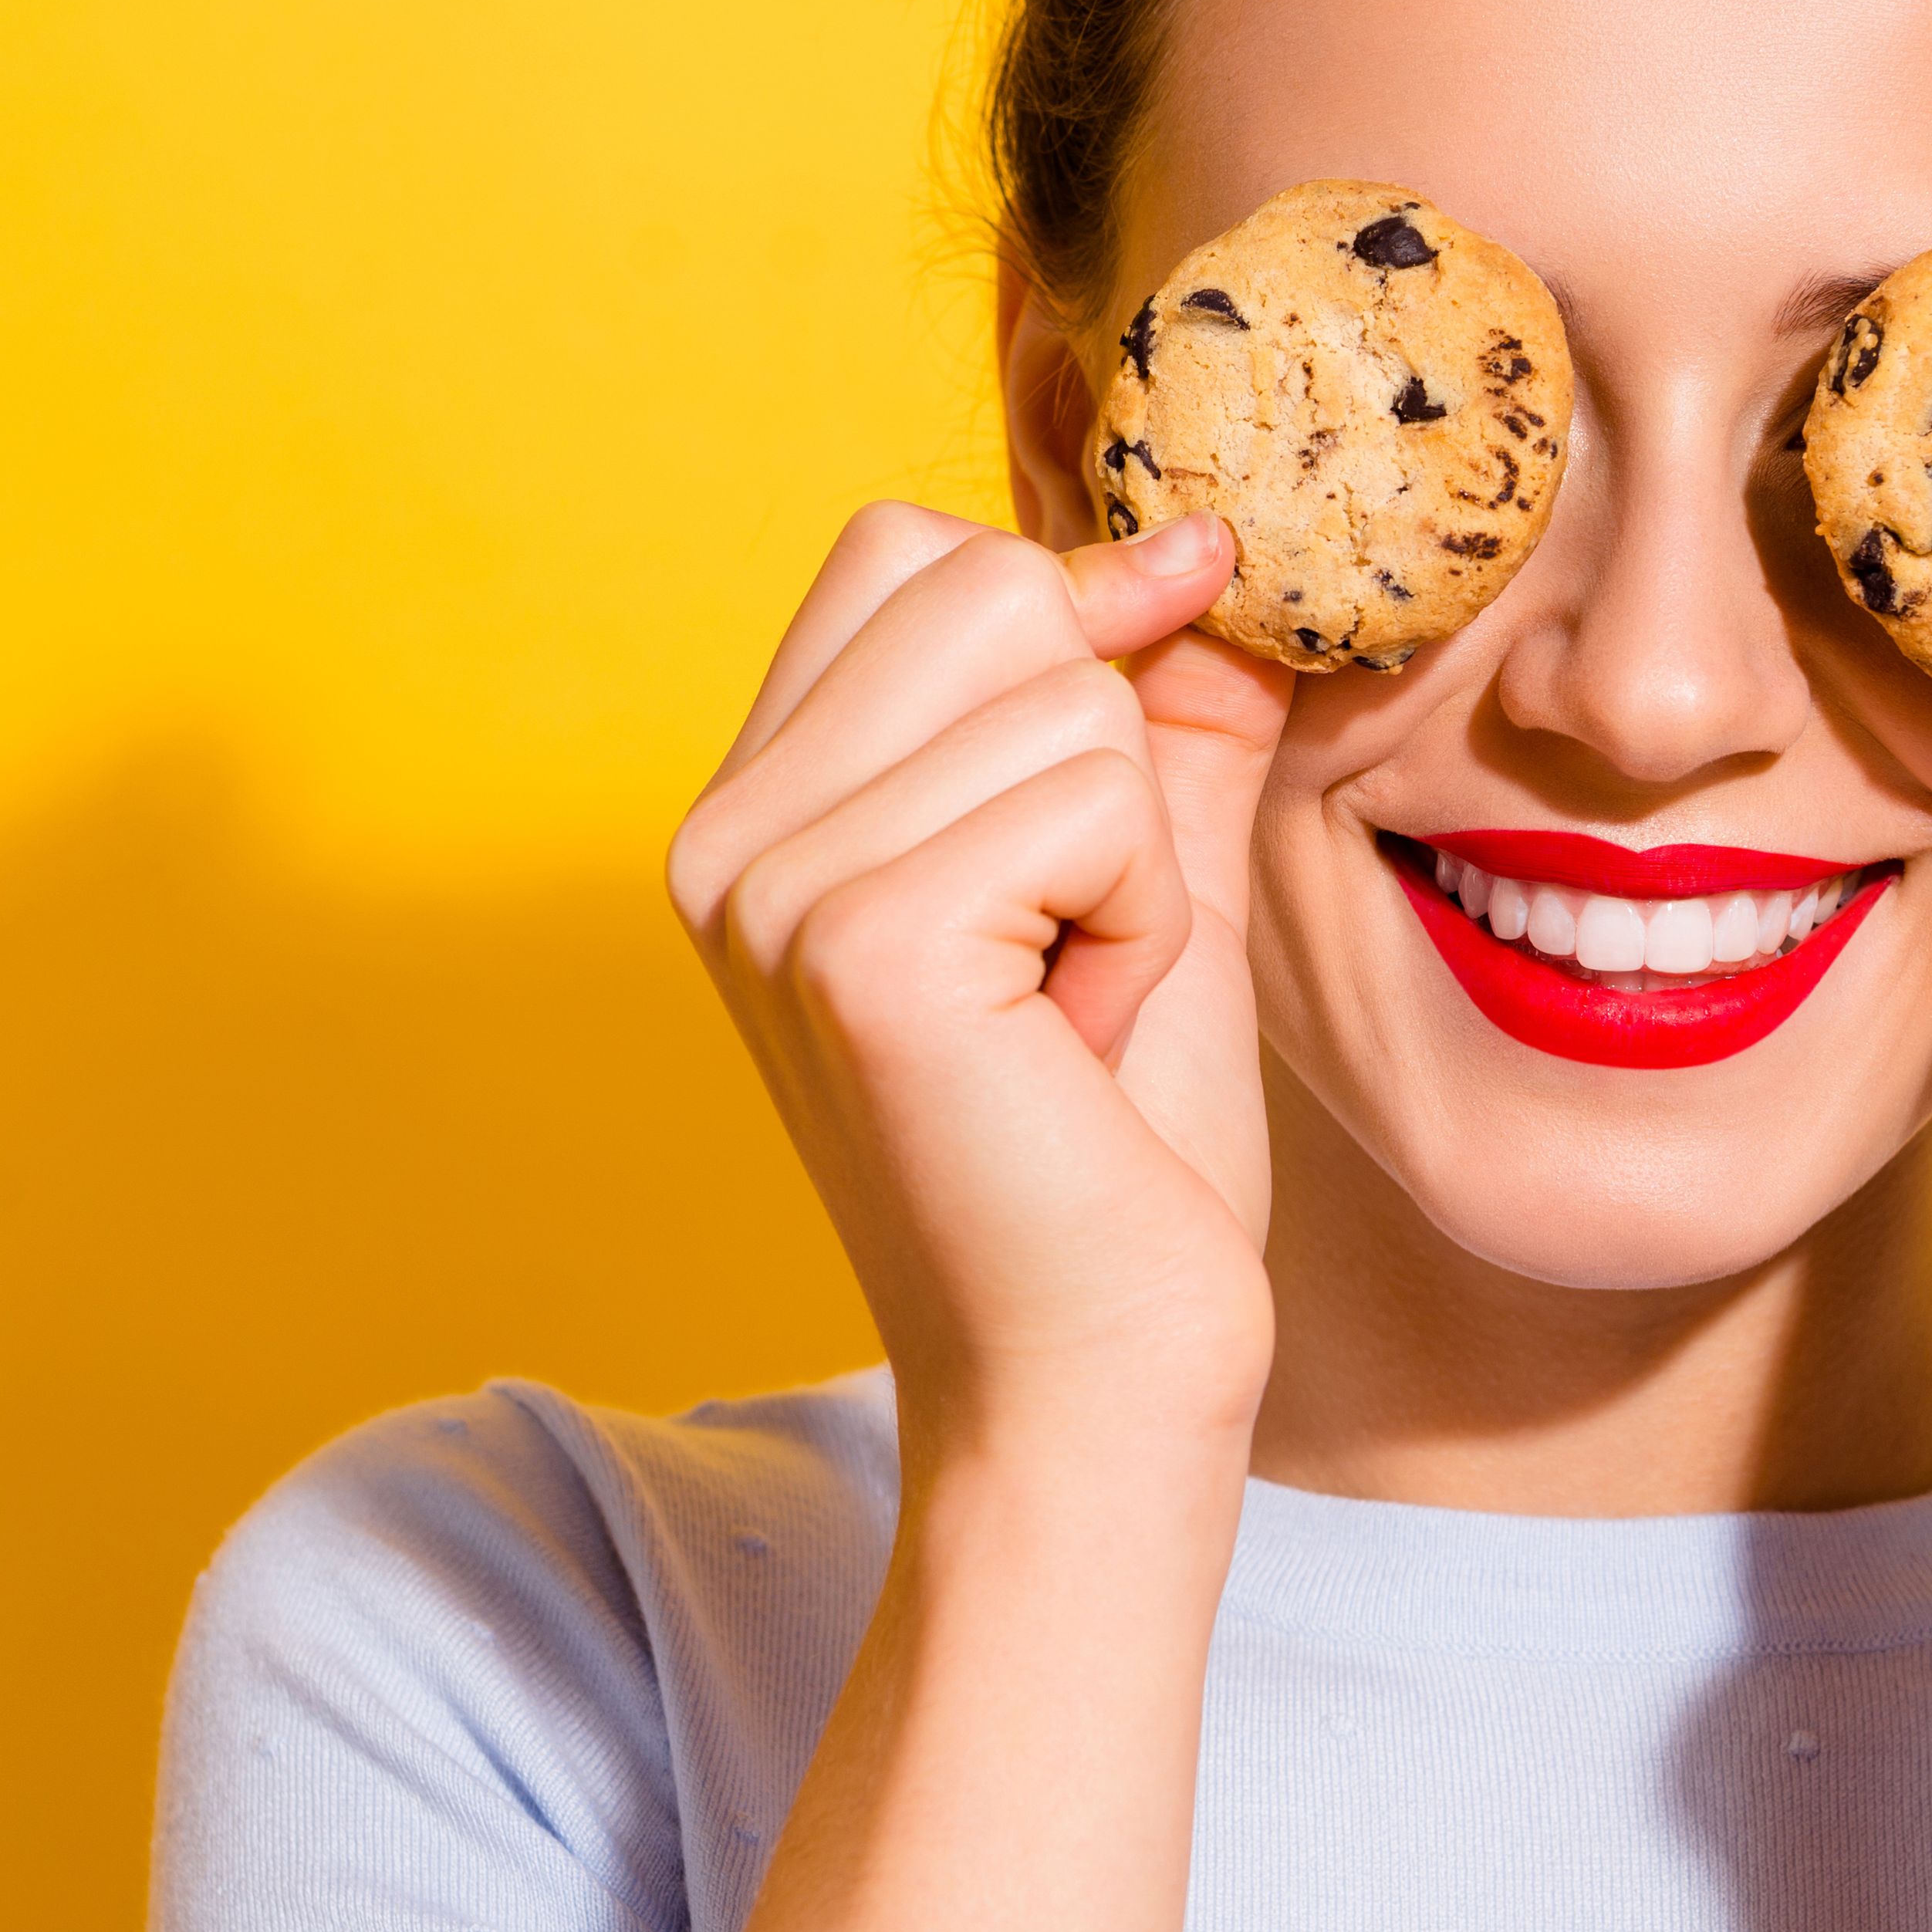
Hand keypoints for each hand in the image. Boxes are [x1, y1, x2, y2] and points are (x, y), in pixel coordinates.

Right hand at [666, 505, 1293, 1458]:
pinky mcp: (863, 947)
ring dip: (1139, 864)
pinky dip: (1146, 924)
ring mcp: (776, 889)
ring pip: (1072, 696)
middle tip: (1071, 952)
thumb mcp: (1148, 880)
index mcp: (757, 807)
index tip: (1108, 803)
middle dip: (1108, 758)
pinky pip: (1102, 804)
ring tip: (1072, 1013)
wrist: (1100, 1387)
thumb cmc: (1120, 1159)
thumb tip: (1205, 543)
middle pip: (992, 583)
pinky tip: (1077, 1045)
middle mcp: (726, 835)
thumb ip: (1162, 710)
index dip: (1071, 628)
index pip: (913, 550)